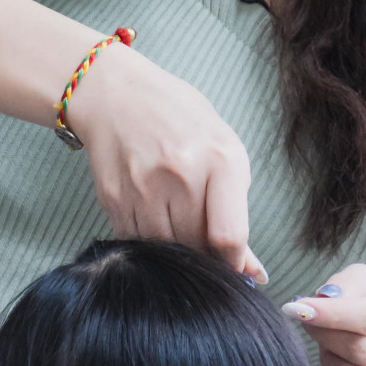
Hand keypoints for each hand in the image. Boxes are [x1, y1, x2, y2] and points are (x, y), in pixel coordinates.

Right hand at [67, 44, 264, 281]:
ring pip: (166, 251)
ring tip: (176, 221)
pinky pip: (137, 242)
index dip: (233, 264)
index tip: (233, 268)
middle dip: (205, 255)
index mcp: (220, 159)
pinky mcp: (113, 198)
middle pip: (197, 248)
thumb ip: (237, 209)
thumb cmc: (179, 120)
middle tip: (203, 240)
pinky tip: (152, 215)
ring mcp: (143, 187)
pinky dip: (148, 242)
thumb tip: (251, 270)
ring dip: (176, 250)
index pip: (229, 236)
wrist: (117, 95)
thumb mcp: (223, 150)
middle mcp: (181, 174)